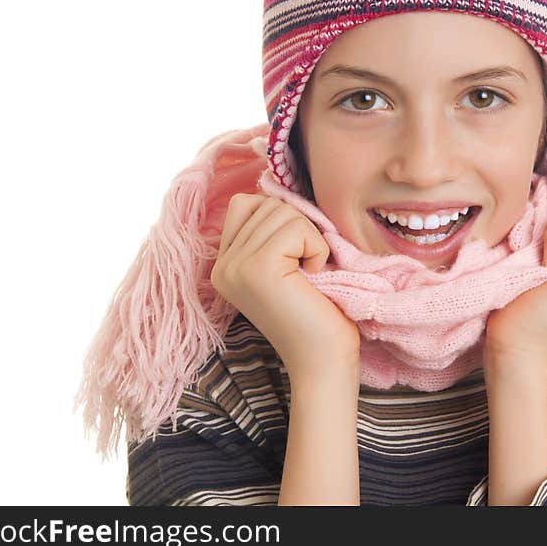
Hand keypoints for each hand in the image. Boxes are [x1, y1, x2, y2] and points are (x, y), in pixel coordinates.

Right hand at [210, 194, 360, 381]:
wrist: (325, 361)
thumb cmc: (319, 312)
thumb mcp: (289, 263)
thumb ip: (276, 230)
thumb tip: (283, 184)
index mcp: (224, 263)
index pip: (246, 204)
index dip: (284, 220)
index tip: (298, 258)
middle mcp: (221, 265)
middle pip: (266, 203)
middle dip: (299, 229)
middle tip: (307, 269)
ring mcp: (234, 266)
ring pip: (281, 211)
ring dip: (310, 238)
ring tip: (309, 274)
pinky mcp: (256, 268)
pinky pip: (296, 228)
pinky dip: (317, 248)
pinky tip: (314, 277)